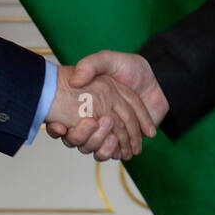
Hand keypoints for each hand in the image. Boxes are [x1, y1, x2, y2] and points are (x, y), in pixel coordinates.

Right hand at [46, 51, 168, 160]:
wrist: (159, 81)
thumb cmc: (132, 68)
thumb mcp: (109, 60)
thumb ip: (91, 65)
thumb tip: (75, 80)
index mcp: (82, 103)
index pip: (62, 121)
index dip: (56, 128)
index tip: (59, 127)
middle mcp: (90, 119)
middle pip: (75, 139)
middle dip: (81, 136)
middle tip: (93, 122)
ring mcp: (105, 131)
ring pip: (91, 149)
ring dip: (99, 145)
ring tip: (112, 136)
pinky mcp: (120, 141)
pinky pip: (111, 154)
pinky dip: (114, 152)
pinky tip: (123, 146)